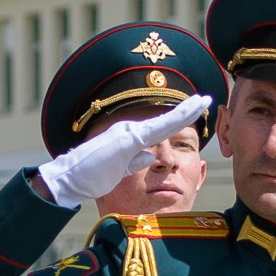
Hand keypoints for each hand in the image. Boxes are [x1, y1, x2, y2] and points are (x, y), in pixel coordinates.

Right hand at [36, 95, 211, 210]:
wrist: (70, 177)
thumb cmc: (90, 175)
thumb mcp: (120, 169)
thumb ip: (135, 160)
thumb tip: (151, 155)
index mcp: (129, 138)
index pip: (160, 128)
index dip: (179, 118)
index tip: (196, 110)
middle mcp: (130, 130)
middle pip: (166, 120)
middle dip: (188, 109)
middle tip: (206, 98)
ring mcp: (129, 133)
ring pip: (164, 122)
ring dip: (185, 112)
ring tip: (202, 101)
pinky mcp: (127, 140)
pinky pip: (155, 130)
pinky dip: (172, 121)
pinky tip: (185, 116)